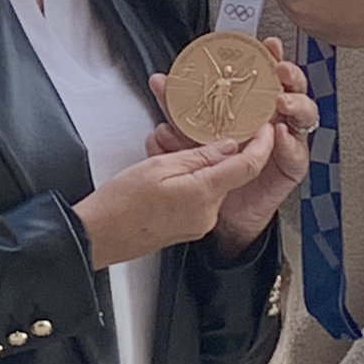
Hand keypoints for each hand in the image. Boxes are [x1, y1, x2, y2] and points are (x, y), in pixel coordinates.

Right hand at [72, 133, 275, 269]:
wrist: (98, 236)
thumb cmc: (119, 204)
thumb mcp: (158, 165)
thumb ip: (198, 155)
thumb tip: (227, 146)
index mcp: (202, 194)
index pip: (248, 166)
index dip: (261, 143)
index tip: (265, 127)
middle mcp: (207, 214)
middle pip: (231, 174)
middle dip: (223, 151)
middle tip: (205, 130)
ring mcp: (199, 224)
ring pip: (215, 185)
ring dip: (203, 166)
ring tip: (172, 155)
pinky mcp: (190, 229)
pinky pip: (202, 198)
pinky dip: (194, 181)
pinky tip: (170, 175)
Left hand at [148, 36, 315, 257]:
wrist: (219, 207)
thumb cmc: (212, 165)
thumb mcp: (189, 131)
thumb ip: (176, 107)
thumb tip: (159, 81)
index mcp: (255, 102)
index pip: (267, 72)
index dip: (270, 55)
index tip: (267, 43)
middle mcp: (274, 115)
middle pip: (293, 86)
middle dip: (290, 73)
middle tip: (280, 69)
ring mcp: (287, 138)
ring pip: (304, 112)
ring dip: (296, 102)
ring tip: (281, 101)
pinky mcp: (291, 164)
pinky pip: (298, 150)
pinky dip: (290, 141)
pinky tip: (281, 134)